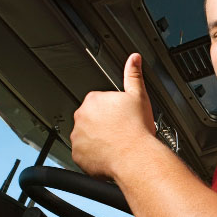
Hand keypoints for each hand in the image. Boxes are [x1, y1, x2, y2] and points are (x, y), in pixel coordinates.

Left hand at [71, 53, 155, 178]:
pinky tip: (108, 155)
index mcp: (94, 100)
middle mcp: (81, 117)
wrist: (135, 157)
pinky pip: (84, 154)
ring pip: (86, 137)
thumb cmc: (136, 129)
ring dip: (97, 140)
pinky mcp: (78, 155)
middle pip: (91, 120)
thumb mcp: (138, 96)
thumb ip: (133, 75)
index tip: (121, 118)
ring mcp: (77, 137)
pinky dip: (93, 156)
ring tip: (115, 145)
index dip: (112, 111)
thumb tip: (134, 58)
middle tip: (119, 131)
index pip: (99, 103)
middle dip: (103, 125)